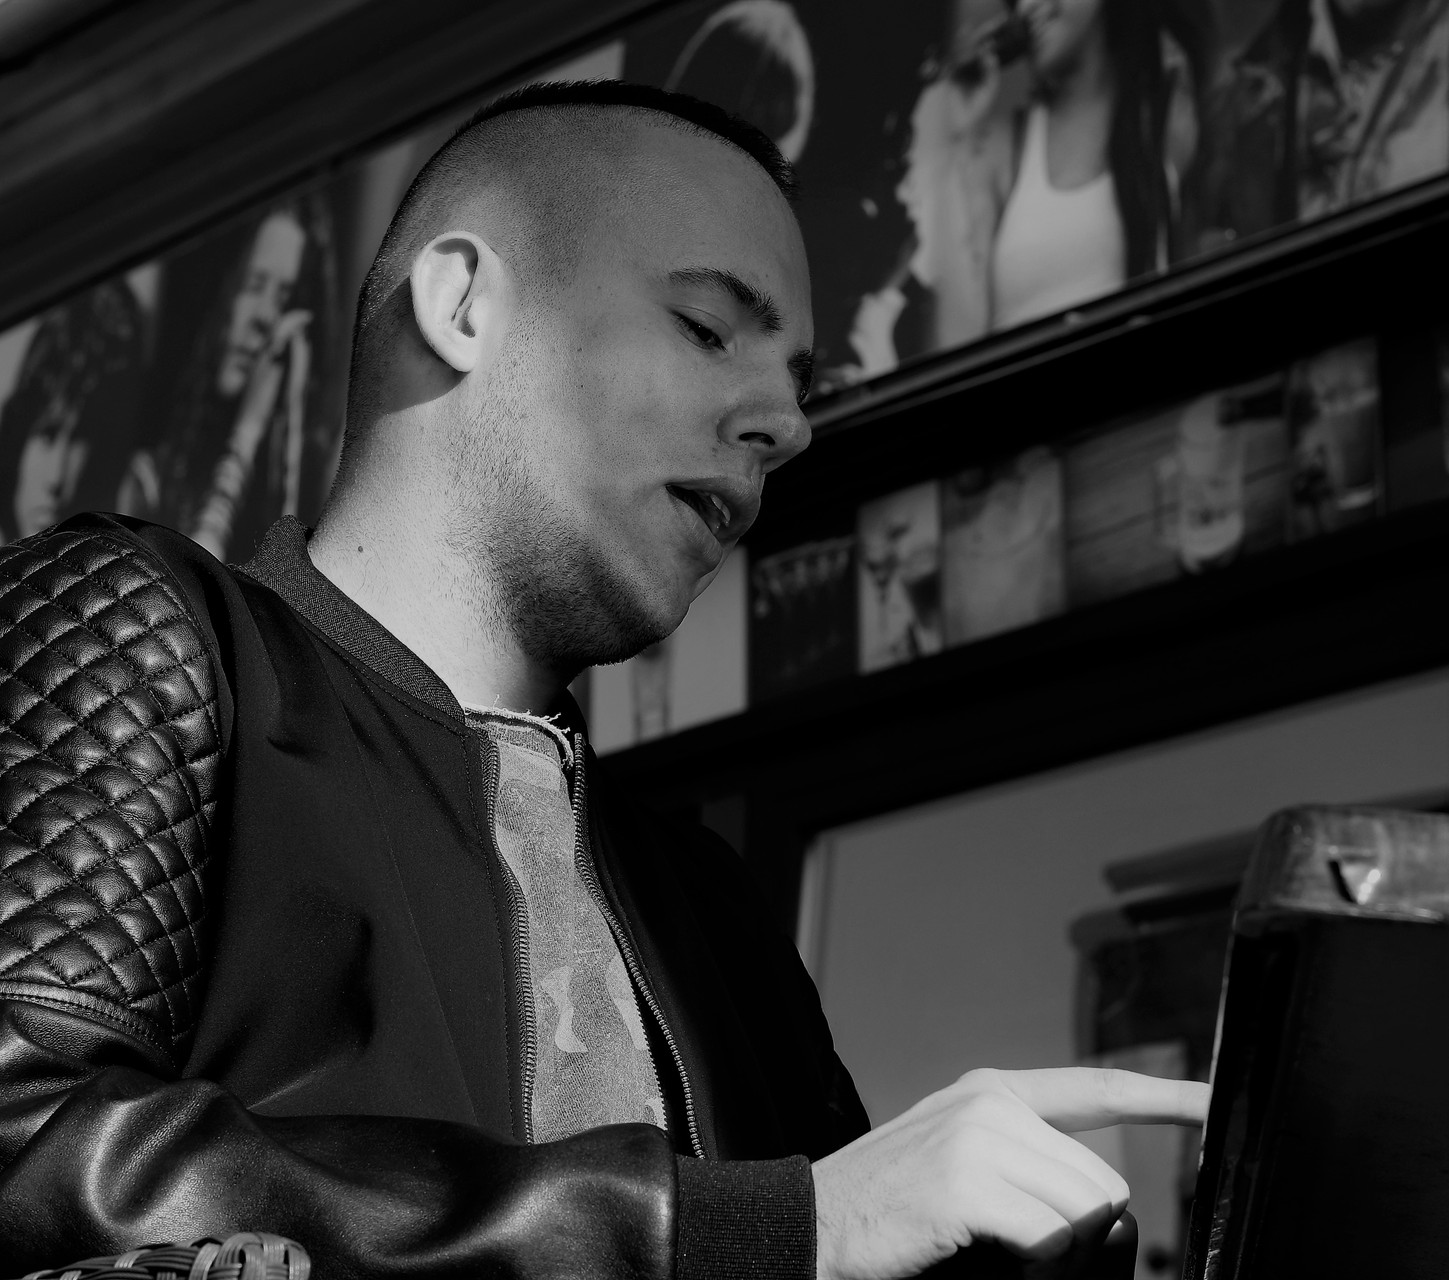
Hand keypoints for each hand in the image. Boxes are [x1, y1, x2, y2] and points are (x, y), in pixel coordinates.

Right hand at [812, 1067, 1209, 1279]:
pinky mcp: (966, 1181)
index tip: (1213, 1103)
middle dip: (1077, 1228)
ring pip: (1086, 1209)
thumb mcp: (964, 1166)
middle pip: (1099, 1179)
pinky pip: (1053, 1236)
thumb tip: (1111, 1207)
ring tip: (996, 1251)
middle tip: (1015, 1247)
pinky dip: (1036, 1265)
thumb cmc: (892, 1210)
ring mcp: (977, 1135)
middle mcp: (990, 1102)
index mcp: (992, 1091)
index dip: (1165, 1096)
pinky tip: (989, 1258)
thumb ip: (1031, 1166)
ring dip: (1058, 1252)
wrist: (812, 1226)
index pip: (1097, 1087)